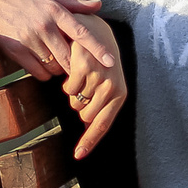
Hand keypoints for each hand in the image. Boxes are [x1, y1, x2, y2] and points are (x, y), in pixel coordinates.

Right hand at [0, 0, 114, 81]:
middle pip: (69, 57)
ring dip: (60, 70)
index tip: (110, 61)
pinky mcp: (16, 52)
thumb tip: (98, 6)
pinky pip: (39, 72)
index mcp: (54, 11)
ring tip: (58, 61)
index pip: (81, 33)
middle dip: (76, 66)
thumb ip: (75, 4)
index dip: (97, 48)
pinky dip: (45, 74)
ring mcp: (29, 40)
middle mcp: (43, 26)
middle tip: (78, 66)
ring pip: (55, 67)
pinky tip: (44, 65)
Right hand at [59, 43, 126, 160]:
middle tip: (85, 89)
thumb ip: (102, 106)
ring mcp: (98, 78)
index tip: (78, 155)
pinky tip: (75, 70)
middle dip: (80, 106)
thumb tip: (88, 128)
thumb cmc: (103, 62)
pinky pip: (68, 89)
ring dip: (74, 93)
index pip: (102, 124)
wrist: (97, 32)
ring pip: (75, 102)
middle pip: (85, 115)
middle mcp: (111, 88)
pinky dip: (68, 83)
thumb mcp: (109, 84)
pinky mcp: (83, 67)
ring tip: (82, 76)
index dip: (89, 141)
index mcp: (119, 95)